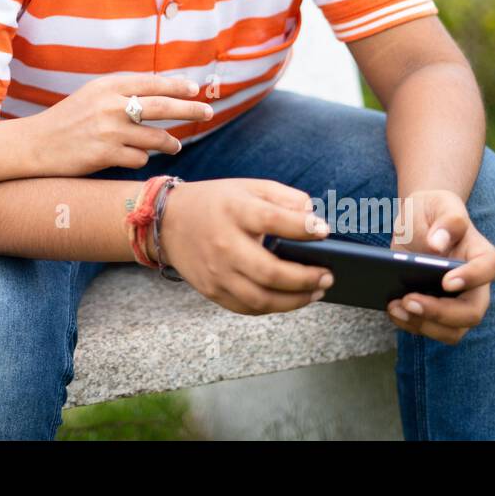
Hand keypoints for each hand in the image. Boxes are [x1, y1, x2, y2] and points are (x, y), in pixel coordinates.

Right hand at [22, 73, 213, 175]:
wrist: (35, 145)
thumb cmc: (68, 119)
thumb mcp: (93, 95)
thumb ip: (122, 91)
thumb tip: (162, 93)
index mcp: (107, 85)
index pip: (152, 83)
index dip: (177, 85)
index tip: (195, 88)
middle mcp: (110, 105)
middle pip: (162, 106)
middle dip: (190, 109)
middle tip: (208, 112)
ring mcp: (109, 130)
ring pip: (156, 137)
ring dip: (169, 143)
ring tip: (173, 145)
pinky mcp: (105, 155)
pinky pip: (139, 159)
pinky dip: (140, 159)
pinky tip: (131, 158)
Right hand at [157, 179, 335, 314]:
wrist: (167, 222)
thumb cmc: (216, 203)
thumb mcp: (247, 187)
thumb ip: (283, 197)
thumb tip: (313, 214)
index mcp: (234, 211)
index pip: (273, 220)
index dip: (303, 227)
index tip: (324, 231)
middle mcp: (224, 244)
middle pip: (270, 271)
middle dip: (306, 278)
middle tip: (327, 276)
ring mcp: (216, 272)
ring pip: (261, 299)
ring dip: (295, 300)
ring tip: (316, 292)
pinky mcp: (212, 290)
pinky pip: (248, 308)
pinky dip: (274, 307)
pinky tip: (291, 299)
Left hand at [385, 188, 494, 343]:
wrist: (418, 222)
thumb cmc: (433, 211)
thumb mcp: (439, 203)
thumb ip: (446, 220)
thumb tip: (437, 244)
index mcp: (480, 254)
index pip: (489, 268)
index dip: (472, 278)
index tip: (446, 281)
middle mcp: (474, 284)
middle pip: (472, 311)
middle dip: (441, 313)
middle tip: (409, 300)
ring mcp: (457, 302)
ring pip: (453, 330)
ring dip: (423, 325)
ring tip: (396, 307)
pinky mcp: (437, 311)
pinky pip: (430, 329)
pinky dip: (410, 324)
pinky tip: (392, 309)